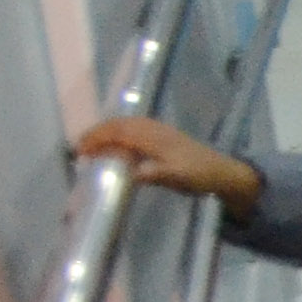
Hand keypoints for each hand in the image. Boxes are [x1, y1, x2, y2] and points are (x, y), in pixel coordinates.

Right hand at [76, 115, 254, 207]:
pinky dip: (119, 132)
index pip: (119, 131)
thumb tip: (134, 172)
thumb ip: (156, 174)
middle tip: (78, 148)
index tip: (80, 150)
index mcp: (154, 137)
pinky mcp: (163, 135)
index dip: (98, 138)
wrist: (223, 171)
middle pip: (119, 124)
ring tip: (90, 145)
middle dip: (97, 133)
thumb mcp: (177, 177)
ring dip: (107, 131)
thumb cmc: (199, 175)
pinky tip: (114, 143)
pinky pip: (135, 127)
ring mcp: (159, 130)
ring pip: (126, 124)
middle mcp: (154, 129)